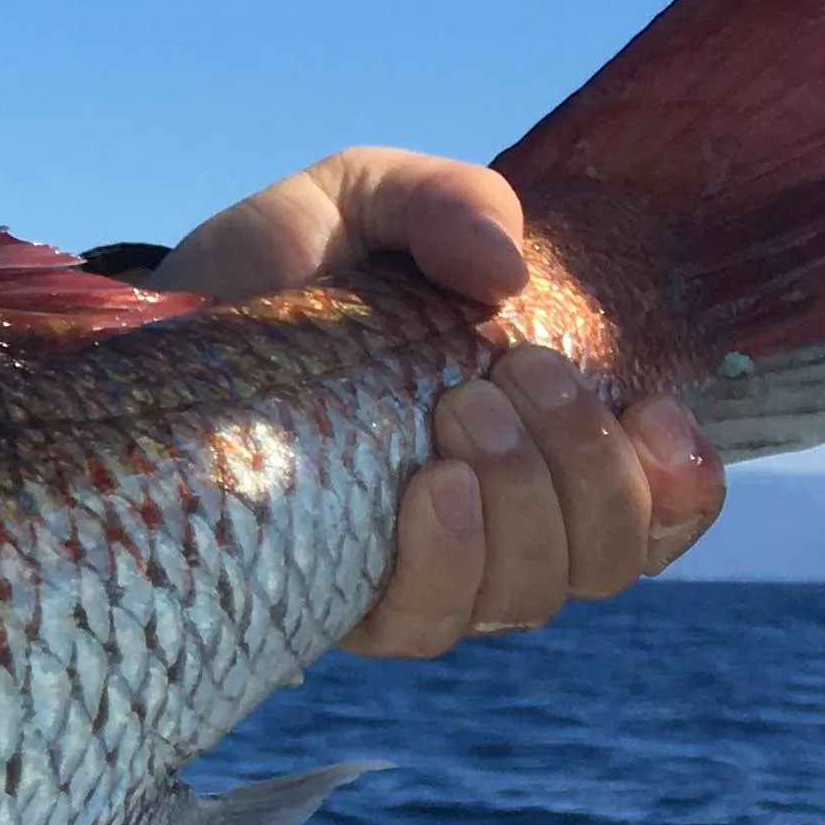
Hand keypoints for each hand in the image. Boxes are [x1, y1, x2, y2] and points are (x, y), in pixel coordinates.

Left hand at [153, 147, 724, 657]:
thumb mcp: (363, 199)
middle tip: (513, 374)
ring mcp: (416, 570)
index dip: (681, 486)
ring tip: (457, 414)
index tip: (656, 417)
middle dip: (586, 466)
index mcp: (534, 439)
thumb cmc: (279, 270)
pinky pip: (430, 624)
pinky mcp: (334, 605)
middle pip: (602, 557)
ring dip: (522, 504)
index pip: (653, 508)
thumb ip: (446, 202)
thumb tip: (505, 273)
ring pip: (531, 593)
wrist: (143, 328)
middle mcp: (491, 521)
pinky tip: (426, 492)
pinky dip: (448, 561)